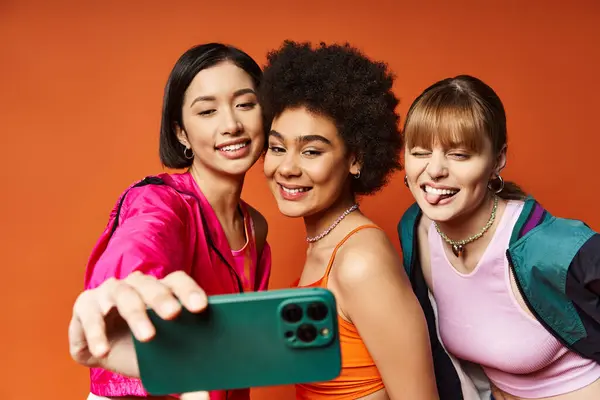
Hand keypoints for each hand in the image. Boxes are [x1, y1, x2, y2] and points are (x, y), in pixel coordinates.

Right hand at [68, 271, 207, 377]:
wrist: (103, 351)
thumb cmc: (138, 347)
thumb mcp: (161, 354)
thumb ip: (182, 366)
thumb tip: (205, 393)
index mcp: (160, 289)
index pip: (177, 282)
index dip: (189, 291)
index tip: (200, 307)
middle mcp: (136, 285)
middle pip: (151, 286)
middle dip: (162, 299)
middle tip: (174, 314)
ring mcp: (109, 292)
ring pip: (123, 295)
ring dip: (135, 314)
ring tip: (147, 337)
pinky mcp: (85, 305)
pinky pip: (90, 316)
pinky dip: (96, 334)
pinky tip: (103, 351)